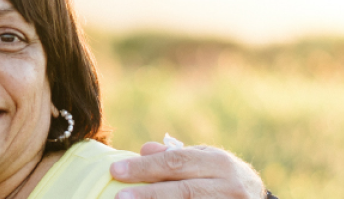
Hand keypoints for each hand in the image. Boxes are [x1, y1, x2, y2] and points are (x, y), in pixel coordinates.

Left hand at [109, 139, 264, 198]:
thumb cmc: (221, 176)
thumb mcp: (204, 160)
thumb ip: (175, 156)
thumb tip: (144, 149)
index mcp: (218, 162)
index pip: (176, 162)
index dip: (145, 168)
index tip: (116, 171)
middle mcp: (226, 186)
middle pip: (182, 190)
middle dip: (148, 194)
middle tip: (119, 197)